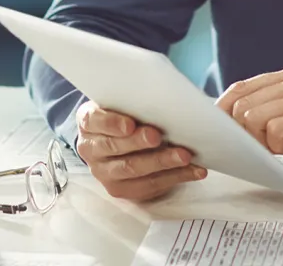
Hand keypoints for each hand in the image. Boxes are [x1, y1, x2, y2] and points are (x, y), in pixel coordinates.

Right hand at [75, 101, 206, 201]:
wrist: (120, 138)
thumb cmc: (127, 114)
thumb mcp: (124, 102)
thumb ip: (135, 99)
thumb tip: (166, 94)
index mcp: (88, 122)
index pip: (94, 121)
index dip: (111, 123)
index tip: (130, 124)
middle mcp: (91, 149)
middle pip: (113, 147)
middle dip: (138, 143)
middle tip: (159, 136)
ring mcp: (104, 172)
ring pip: (132, 169)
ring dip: (161, 162)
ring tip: (184, 156)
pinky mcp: (121, 189)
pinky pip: (149, 185)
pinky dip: (175, 177)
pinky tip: (194, 170)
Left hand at [216, 65, 282, 176]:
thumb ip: (278, 110)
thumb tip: (239, 121)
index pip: (244, 86)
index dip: (225, 109)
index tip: (220, 128)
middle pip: (245, 101)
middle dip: (243, 130)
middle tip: (261, 146)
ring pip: (257, 115)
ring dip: (262, 140)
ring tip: (282, 147)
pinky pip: (277, 129)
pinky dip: (278, 146)